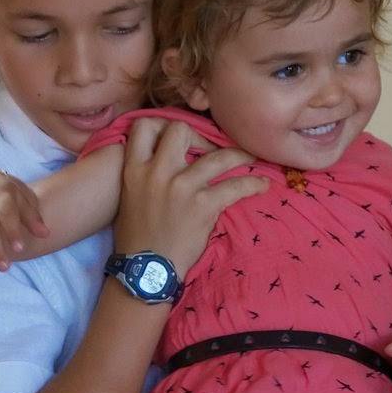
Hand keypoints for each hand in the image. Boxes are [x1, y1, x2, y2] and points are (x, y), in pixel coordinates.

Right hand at [113, 116, 268, 274]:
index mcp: (134, 168)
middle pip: (181, 128)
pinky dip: (252, 183)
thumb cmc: (137, 236)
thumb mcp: (129, 195)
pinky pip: (235, 185)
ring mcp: (181, 186)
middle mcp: (156, 171)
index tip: (180, 135)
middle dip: (200, 134)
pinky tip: (262, 185)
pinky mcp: (203, 205)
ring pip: (218, 155)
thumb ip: (144, 172)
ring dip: (239, 154)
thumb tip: (166, 156)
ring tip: (250, 157)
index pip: (144, 125)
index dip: (163, 123)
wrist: (146, 269)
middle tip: (212, 147)